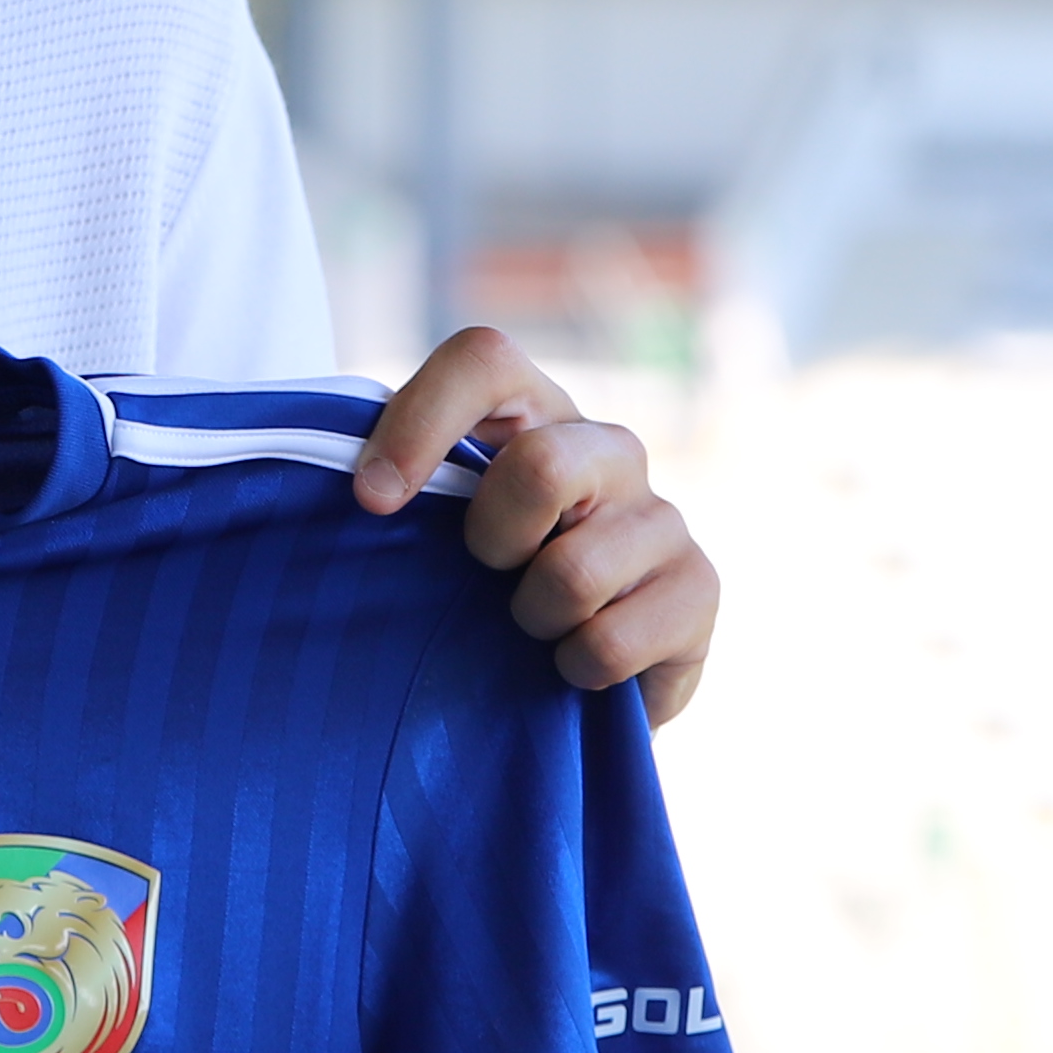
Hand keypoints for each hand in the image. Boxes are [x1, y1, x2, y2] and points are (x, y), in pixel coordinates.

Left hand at [345, 325, 719, 726]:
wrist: (567, 693)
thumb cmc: (478, 595)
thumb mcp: (428, 535)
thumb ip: (394, 490)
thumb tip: (352, 489)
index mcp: (531, 415)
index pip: (485, 358)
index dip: (423, 420)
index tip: (372, 500)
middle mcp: (607, 449)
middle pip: (542, 465)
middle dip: (492, 542)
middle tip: (485, 574)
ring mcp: (663, 516)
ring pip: (574, 572)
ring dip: (529, 621)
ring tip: (532, 627)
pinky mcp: (700, 589)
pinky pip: (610, 642)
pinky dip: (571, 671)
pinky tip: (573, 665)